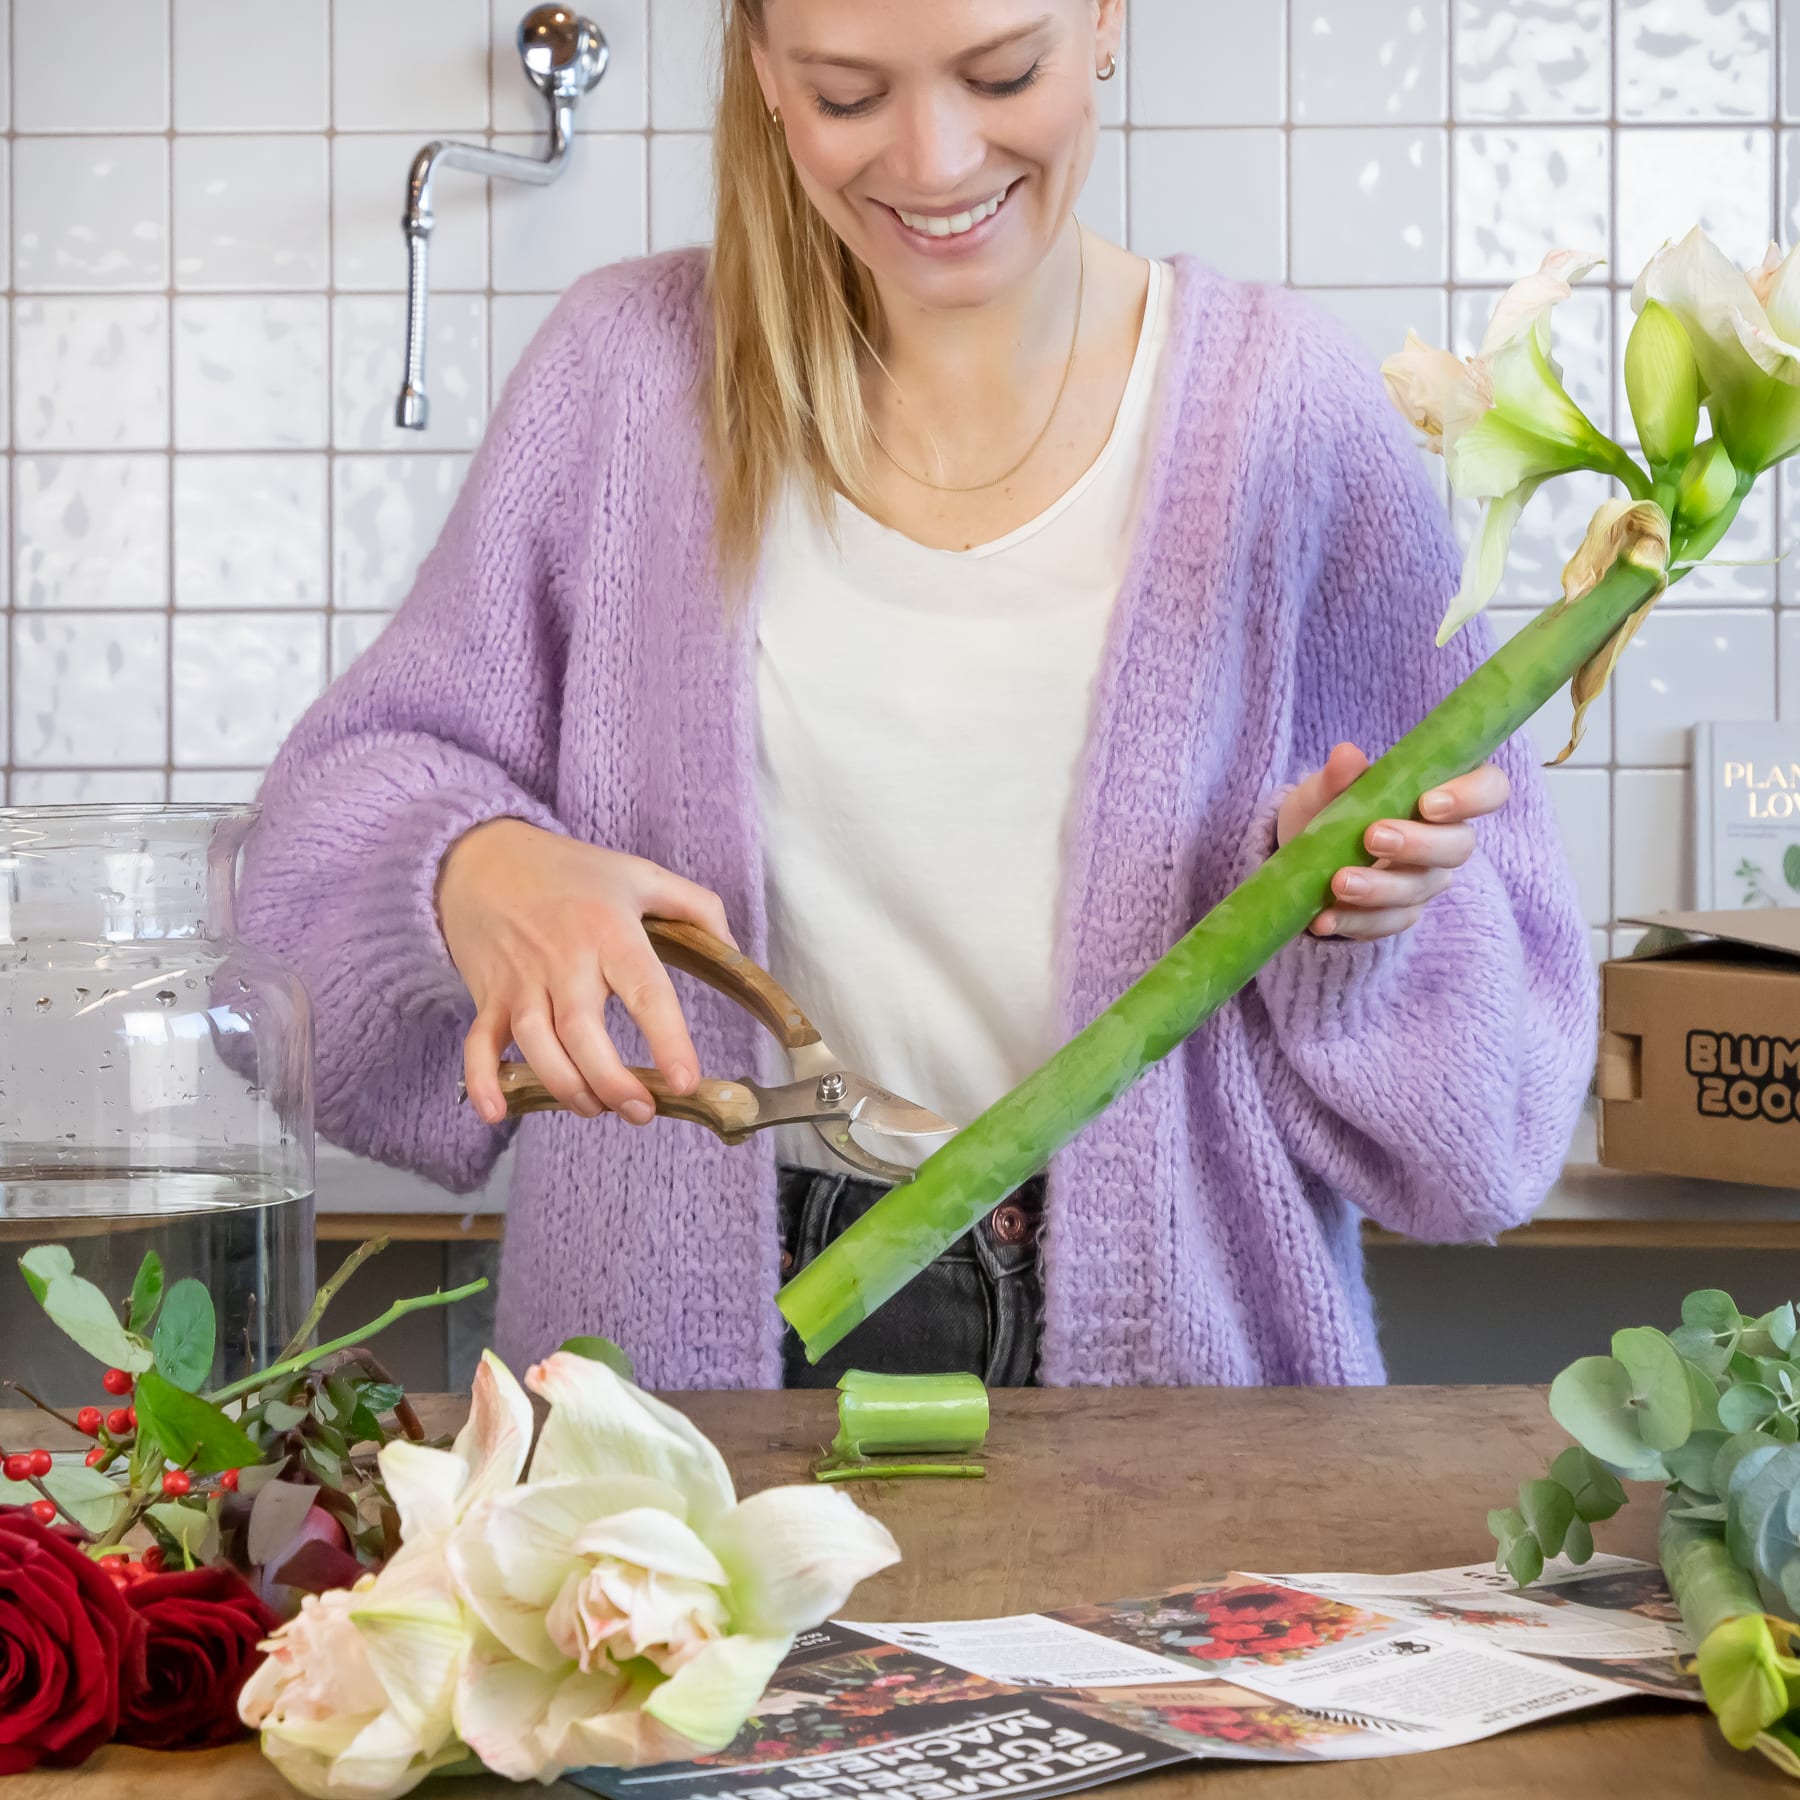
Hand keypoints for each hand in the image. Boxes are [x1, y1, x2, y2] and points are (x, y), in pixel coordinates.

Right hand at [436, 820, 737, 1125]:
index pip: (644, 989)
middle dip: (613, 1082)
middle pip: (584, 1032)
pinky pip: (478, 1044)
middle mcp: (563, 959)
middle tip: (643, 1112)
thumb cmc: (572, 872)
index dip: (668, 1039)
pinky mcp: (489, 996)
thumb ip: (698, 908)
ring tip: (596, 1109)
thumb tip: (736, 952)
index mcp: (609, 930)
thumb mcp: (641, 874)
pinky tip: (498, 1112)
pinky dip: (483, 1080)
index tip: (686, 1081)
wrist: (483, 857)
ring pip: (537, 1045)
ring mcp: (521, 980)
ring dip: (566, 1087)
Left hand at [1275, 742, 1509, 941]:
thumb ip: (1339, 776)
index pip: (1489, 788)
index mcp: (1443, 794)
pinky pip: (1386, 923)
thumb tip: (1346, 755)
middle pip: (1459, 847)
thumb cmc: (1331, 808)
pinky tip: (1324, 918)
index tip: (1430, 803)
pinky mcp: (1398, 914)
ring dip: (1379, 888)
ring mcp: (1424, 880)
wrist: (1303, 852)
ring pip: (1418, 889)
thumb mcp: (1327, 788)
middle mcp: (1444, 839)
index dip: (1471, 797)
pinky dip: (1353, 921)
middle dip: (1418, 844)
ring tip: (1339, 882)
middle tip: (1373, 837)